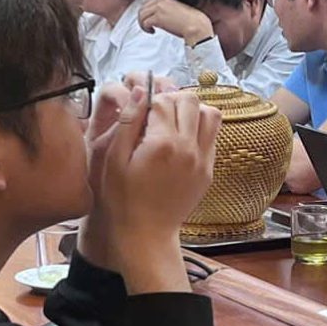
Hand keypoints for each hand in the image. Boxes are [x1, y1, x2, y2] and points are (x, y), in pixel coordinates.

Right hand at [84, 80, 221, 279]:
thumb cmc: (123, 200)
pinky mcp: (208, 171)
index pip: (163, 99)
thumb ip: (129, 122)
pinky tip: (180, 140)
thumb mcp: (114, 159)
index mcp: (163, 144)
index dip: (149, 98)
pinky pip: (212, 136)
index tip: (139, 109)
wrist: (145, 234)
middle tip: (155, 112)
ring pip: (210, 114)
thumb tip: (140, 90)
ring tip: (172, 123)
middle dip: (172, 99)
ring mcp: (202, 160)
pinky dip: (199, 130)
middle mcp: (188, 149)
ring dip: (192, 111)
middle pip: (190, 100)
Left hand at [139, 0, 212, 45]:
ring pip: (141, 15)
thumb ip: (166, 8)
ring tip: (148, 29)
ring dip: (142, 23)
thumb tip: (157, 14)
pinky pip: (145, 23)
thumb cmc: (189, 19)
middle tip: (146, 25)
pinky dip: (146, 28)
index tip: (147, 17)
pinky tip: (152, 31)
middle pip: (142, 8)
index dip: (146, 11)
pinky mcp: (158, 18)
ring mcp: (159, 9)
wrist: (195, 24)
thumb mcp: (176, 8)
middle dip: (142, 17)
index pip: (148, 2)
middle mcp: (160, 1)